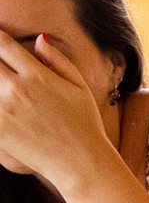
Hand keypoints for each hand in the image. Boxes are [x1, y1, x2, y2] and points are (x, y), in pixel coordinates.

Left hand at [0, 31, 109, 183]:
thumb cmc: (85, 124)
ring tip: (1, 85)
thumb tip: (38, 39)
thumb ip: (57, 60)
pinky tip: (1, 104)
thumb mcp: (80, 87)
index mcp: (38, 75)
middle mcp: (16, 89)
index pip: (3, 44)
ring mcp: (3, 109)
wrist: (80, 162)